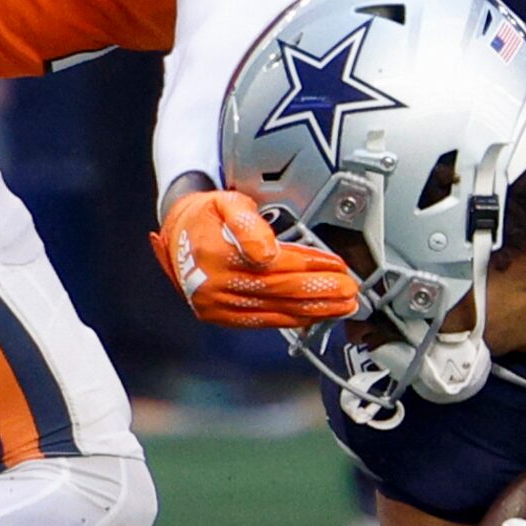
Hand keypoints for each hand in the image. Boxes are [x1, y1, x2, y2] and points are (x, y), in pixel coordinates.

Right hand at [150, 189, 358, 328]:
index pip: (275, 264)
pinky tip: (313, 316)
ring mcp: (216, 304)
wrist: (177, 233)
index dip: (310, 265)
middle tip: (349, 291)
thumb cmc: (205, 216)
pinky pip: (262, 322)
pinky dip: (292, 320)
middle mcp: (214, 284)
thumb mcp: (225, 203)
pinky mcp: (220, 316)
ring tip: (341, 306)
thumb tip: (268, 251)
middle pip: (279, 291)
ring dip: (313, 310)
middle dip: (320, 291)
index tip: (336, 266)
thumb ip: (248, 223)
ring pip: (274, 310)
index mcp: (216, 254)